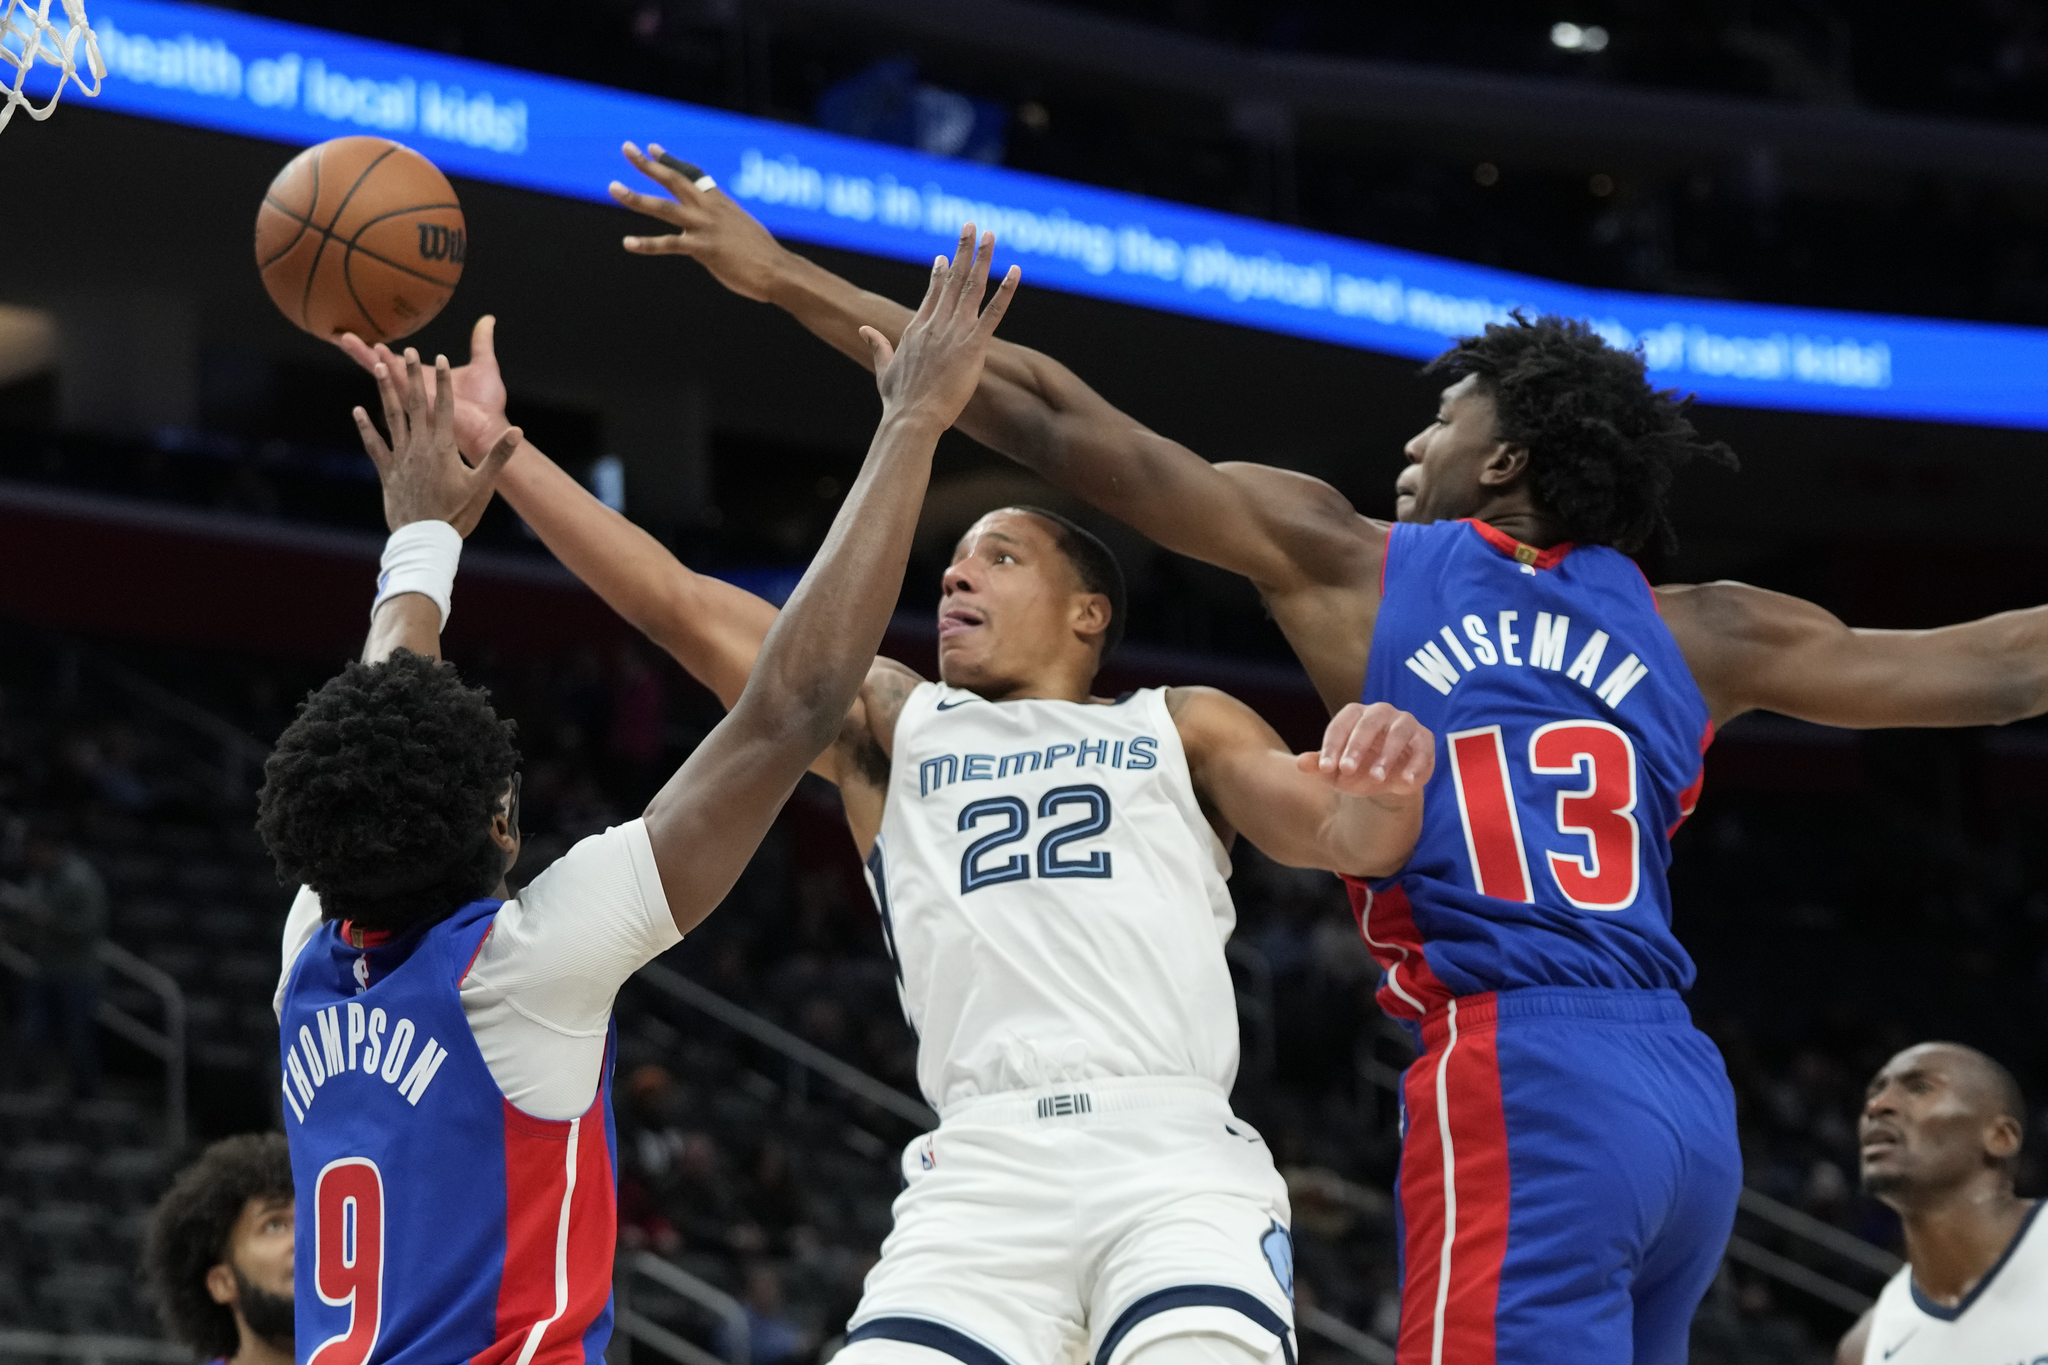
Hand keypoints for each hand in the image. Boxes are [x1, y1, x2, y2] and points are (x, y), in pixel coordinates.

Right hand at [339, 315, 509, 461]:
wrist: (491, 429)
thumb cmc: (488, 405)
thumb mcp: (484, 366)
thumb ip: (481, 342)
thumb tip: (488, 319)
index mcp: (423, 382)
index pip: (393, 364)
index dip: (375, 352)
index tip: (356, 336)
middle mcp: (415, 390)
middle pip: (381, 368)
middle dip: (361, 352)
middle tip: (339, 335)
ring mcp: (416, 399)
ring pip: (386, 374)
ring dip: (369, 356)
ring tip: (348, 339)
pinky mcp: (423, 405)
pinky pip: (404, 383)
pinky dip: (392, 368)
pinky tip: (378, 353)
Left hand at [353, 348, 521, 536]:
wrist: (425, 539)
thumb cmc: (458, 514)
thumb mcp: (483, 486)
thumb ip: (498, 456)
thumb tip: (517, 432)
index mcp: (444, 448)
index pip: (444, 407)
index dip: (443, 382)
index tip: (440, 359)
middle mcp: (419, 447)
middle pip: (415, 404)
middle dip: (411, 375)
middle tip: (408, 351)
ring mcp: (401, 457)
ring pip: (391, 417)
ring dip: (384, 390)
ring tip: (377, 366)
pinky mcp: (387, 471)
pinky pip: (374, 445)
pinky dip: (366, 427)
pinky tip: (358, 410)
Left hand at [611, 141, 787, 301]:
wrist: (778, 271)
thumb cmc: (764, 256)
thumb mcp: (742, 231)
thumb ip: (722, 228)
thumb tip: (712, 236)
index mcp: (720, 202)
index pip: (692, 174)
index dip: (670, 160)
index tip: (652, 147)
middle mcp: (709, 208)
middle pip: (673, 179)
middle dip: (648, 164)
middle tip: (627, 148)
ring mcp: (704, 226)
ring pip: (663, 207)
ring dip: (635, 196)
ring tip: (613, 187)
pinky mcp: (702, 248)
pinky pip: (668, 244)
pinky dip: (646, 244)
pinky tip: (628, 243)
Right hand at [861, 226, 1019, 431]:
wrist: (911, 417)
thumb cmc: (899, 400)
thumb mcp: (884, 368)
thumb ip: (877, 345)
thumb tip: (863, 329)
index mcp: (917, 329)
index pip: (932, 293)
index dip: (940, 272)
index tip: (946, 256)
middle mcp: (936, 324)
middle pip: (952, 280)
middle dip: (962, 250)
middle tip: (970, 226)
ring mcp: (954, 332)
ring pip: (972, 287)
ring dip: (982, 259)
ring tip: (990, 235)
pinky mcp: (973, 345)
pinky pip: (994, 313)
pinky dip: (1006, 291)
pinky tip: (1016, 271)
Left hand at [1297, 702, 1434, 801]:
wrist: (1388, 781)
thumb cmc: (1358, 769)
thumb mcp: (1337, 771)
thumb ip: (1320, 766)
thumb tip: (1300, 763)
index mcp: (1355, 715)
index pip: (1340, 725)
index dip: (1331, 746)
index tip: (1324, 768)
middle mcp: (1381, 713)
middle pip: (1368, 724)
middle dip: (1356, 747)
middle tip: (1346, 770)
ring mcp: (1405, 724)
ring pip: (1397, 733)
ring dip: (1386, 756)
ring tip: (1376, 778)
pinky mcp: (1424, 739)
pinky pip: (1423, 748)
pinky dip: (1416, 764)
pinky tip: (1406, 781)